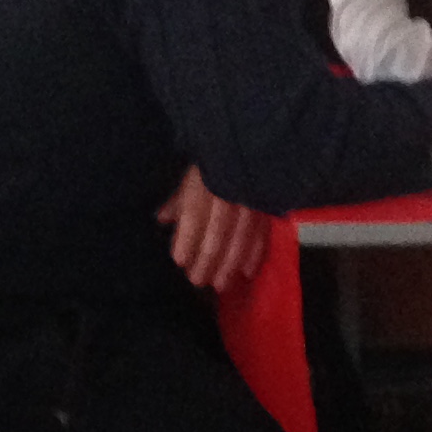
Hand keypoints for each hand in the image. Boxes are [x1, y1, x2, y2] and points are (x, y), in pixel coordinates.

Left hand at [155, 166, 271, 294]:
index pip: (194, 215)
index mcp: (205, 184)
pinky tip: (246, 272)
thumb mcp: (195, 176)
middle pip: (217, 233)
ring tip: (220, 285)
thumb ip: (179, 200)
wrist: (256, 146)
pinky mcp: (268, 208)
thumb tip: (162, 218)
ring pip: (240, 239)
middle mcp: (228, 194)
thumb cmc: (217, 163)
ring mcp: (250, 202)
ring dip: (229, 265)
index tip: (180, 260)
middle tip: (197, 281)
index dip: (187, 239)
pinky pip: (262, 235)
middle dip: (206, 260)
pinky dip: (254, 255)